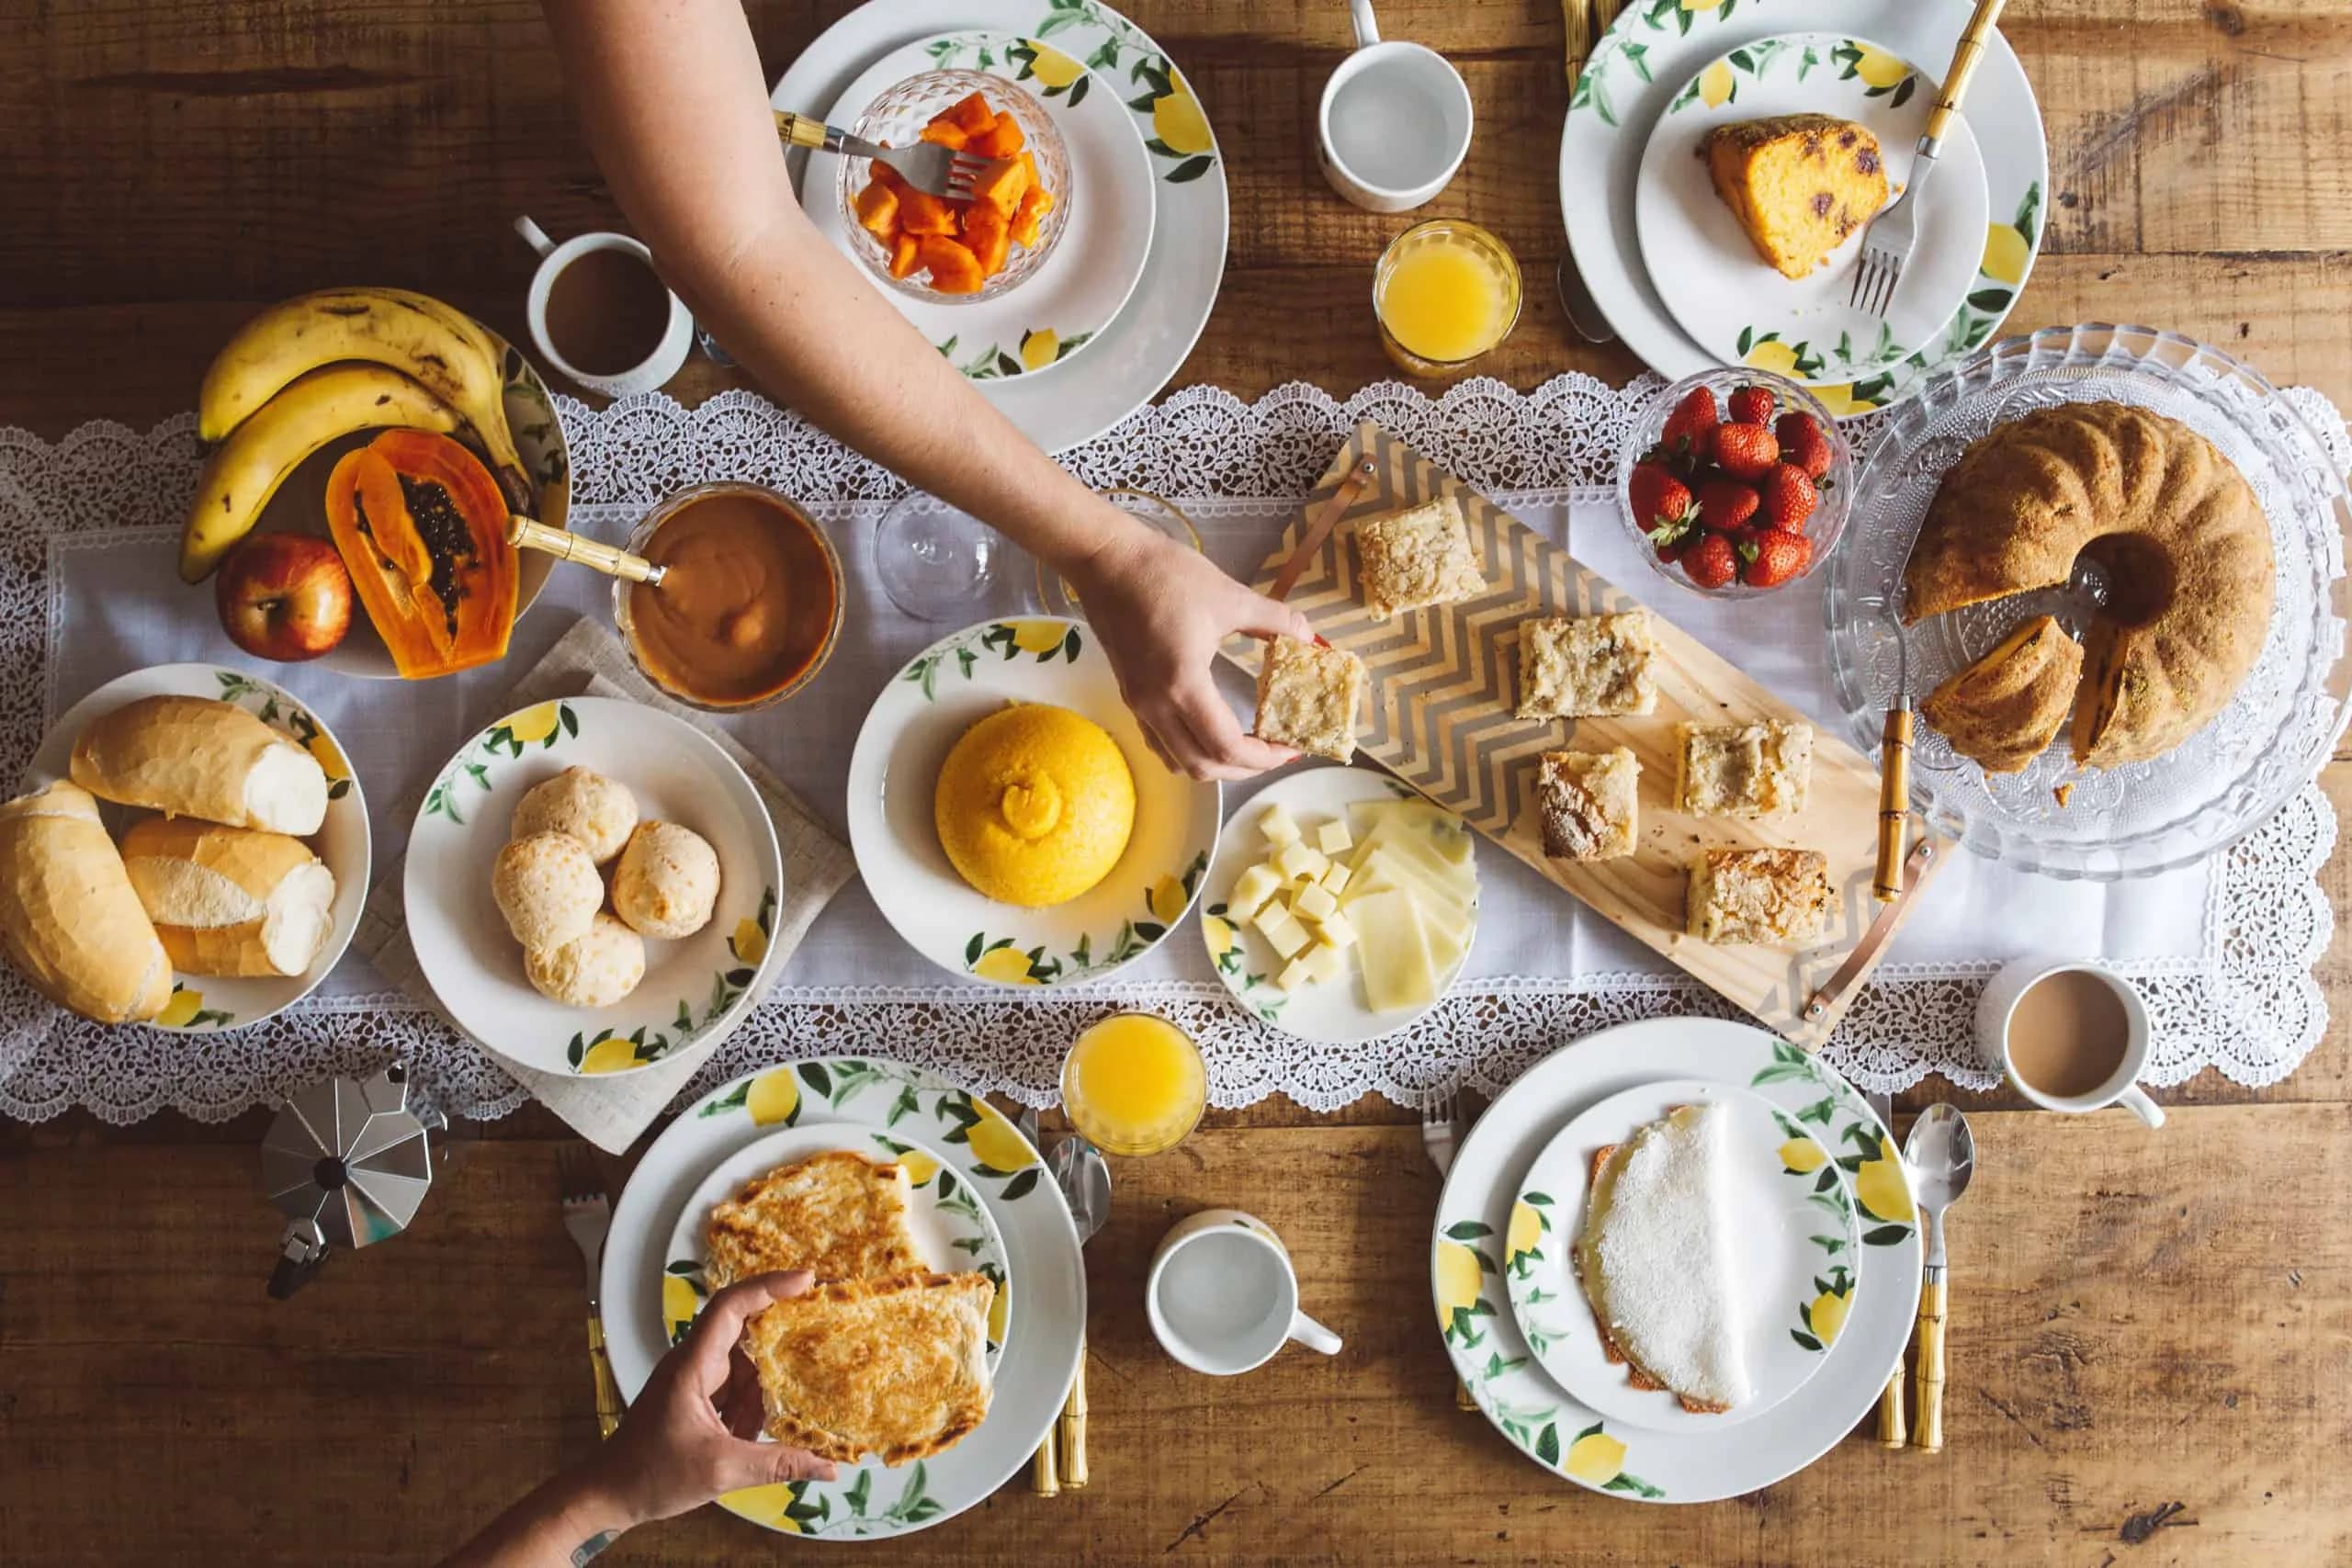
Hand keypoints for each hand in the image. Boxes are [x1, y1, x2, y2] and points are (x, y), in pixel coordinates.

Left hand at [583, 1272, 835, 1527]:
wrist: (608, 1495)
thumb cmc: (652, 1475)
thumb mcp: (721, 1471)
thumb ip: (776, 1465)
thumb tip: (830, 1467)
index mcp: (693, 1365)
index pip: (730, 1306)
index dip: (768, 1286)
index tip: (807, 1281)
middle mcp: (695, 1364)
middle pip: (745, 1331)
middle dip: (783, 1331)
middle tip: (825, 1325)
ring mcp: (695, 1382)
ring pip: (745, 1365)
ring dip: (770, 1381)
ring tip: (808, 1384)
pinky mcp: (697, 1402)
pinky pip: (737, 1390)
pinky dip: (756, 1404)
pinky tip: (774, 1424)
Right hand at [1061, 519, 1312, 779]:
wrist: (1105, 560)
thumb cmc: (1165, 575)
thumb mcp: (1229, 595)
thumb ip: (1274, 620)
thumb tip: (1309, 636)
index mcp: (1183, 685)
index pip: (1227, 747)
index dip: (1264, 757)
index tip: (1290, 747)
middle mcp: (1156, 705)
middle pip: (1202, 767)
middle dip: (1244, 769)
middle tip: (1275, 752)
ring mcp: (1139, 703)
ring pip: (1178, 761)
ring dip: (1215, 764)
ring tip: (1246, 747)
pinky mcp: (1130, 695)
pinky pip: (1160, 743)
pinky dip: (1189, 750)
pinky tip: (1208, 731)